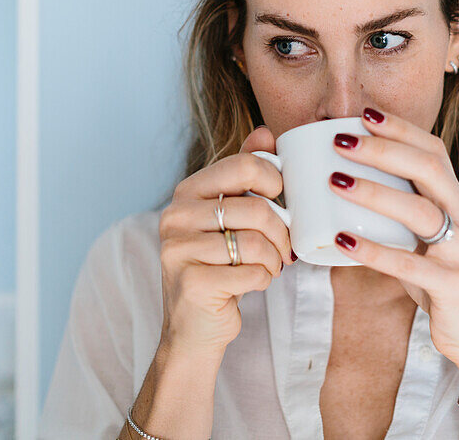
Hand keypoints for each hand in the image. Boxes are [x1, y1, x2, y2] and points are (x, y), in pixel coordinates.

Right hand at [157, 126, 295, 357]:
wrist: (193, 327)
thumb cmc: (219, 265)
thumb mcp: (229, 215)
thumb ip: (245, 173)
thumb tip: (264, 132)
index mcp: (186, 192)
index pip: (244, 165)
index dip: (276, 182)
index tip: (281, 201)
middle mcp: (175, 216)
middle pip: (256, 207)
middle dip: (282, 232)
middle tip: (284, 247)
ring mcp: (178, 250)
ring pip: (256, 242)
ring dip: (275, 259)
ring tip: (270, 266)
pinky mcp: (192, 283)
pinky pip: (253, 273)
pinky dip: (264, 280)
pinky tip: (253, 283)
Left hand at [329, 108, 458, 403]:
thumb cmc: (444, 286)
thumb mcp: (427, 243)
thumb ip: (399, 216)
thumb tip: (342, 188)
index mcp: (458, 204)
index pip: (434, 152)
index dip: (401, 129)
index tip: (363, 113)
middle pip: (430, 169)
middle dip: (384, 149)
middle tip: (341, 140)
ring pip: (421, 211)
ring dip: (375, 192)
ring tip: (335, 181)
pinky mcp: (454, 287)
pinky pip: (411, 265)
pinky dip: (375, 252)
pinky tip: (342, 241)